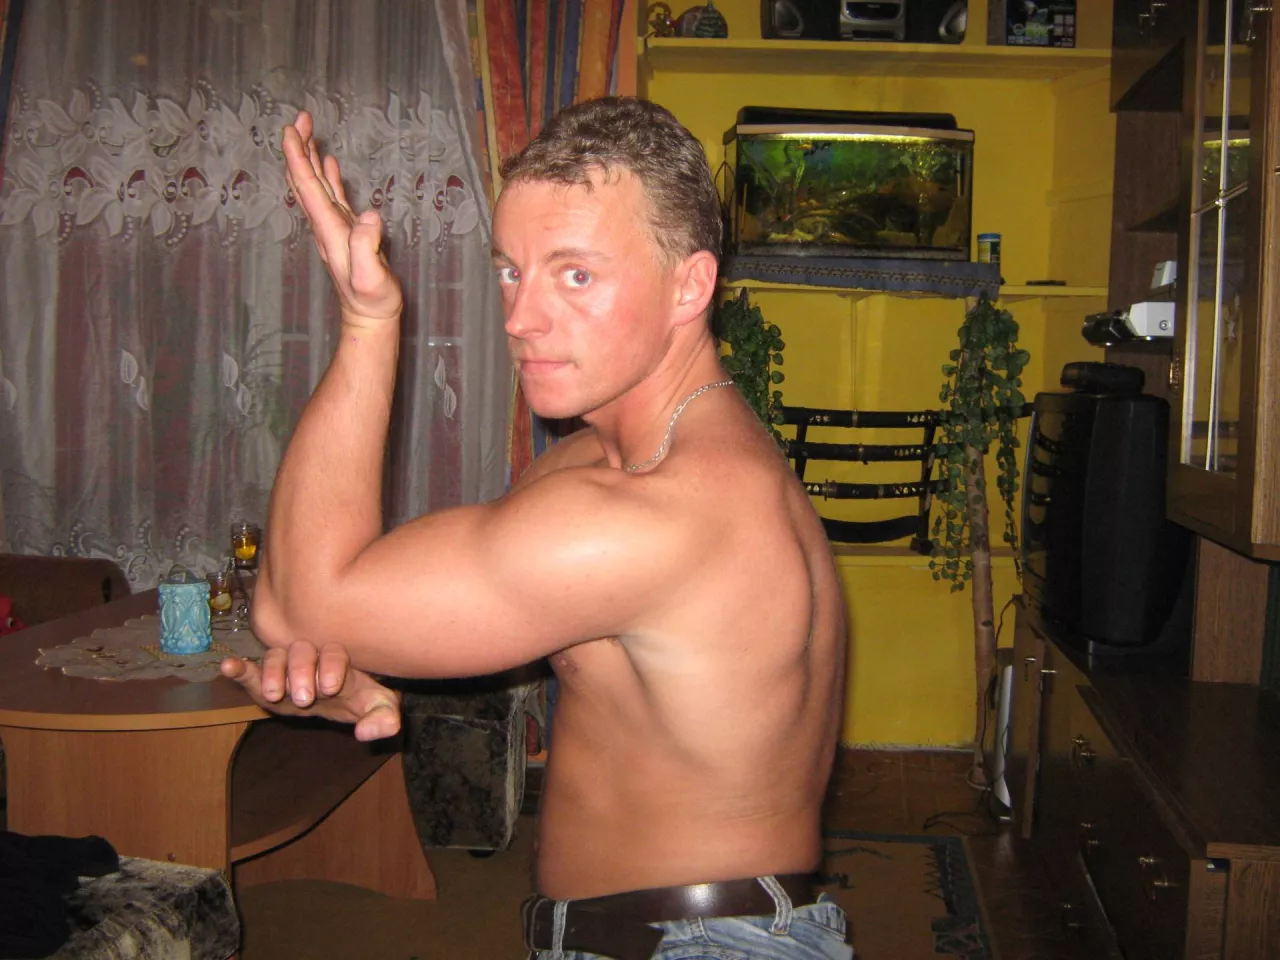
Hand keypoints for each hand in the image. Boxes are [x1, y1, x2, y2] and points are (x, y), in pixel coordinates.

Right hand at [220, 640, 401, 740]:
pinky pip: (249, 669)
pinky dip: (238, 668)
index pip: (334, 653)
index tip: (331, 687)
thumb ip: (383, 717)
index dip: (332, 666)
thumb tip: (368, 733)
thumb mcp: (377, 708)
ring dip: (273, 673)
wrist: (338, 696)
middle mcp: (311, 656)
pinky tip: (228, 666)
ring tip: (275, 694)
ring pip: (275, 657)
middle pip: (302, 652)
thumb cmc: (359, 697)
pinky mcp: (263, 679)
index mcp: (339, 660)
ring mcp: (285, 666)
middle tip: (305, 697)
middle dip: (302, 672)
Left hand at [283, 110, 402, 327]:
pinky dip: (325, 174)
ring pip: (315, 184)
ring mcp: (333, 226)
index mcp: (328, 230)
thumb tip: (368, 215)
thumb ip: (365, 247)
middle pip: (304, 180)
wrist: (369, 316)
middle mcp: (325, 224)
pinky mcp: (344, 230)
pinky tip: (327, 160)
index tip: (290, 130)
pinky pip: (330, 195)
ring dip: (308, 157)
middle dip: (298, 148)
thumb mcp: (370, 277)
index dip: (297, 158)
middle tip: (299, 118)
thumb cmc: (372, 299)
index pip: (308, 187)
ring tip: (307, 130)